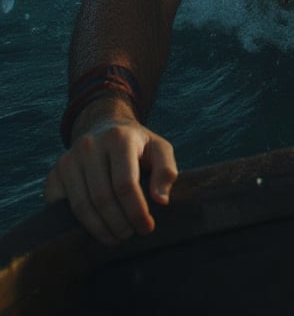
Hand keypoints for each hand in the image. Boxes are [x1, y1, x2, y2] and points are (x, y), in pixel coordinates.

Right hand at [45, 103, 177, 245]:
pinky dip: (77, 225)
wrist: (104, 128)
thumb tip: (160, 201)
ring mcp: (68, 160)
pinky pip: (61, 208)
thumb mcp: (159, 149)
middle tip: (131, 235)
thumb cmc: (137, 146)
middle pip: (102, 198)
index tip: (147, 228)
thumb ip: (166, 170)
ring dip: (100, 230)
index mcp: (118, 138)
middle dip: (119, 224)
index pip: (125, 184)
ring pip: (81, 206)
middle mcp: (89, 145)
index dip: (137, 211)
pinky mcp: (54, 174)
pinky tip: (95, 229)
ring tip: (116, 237)